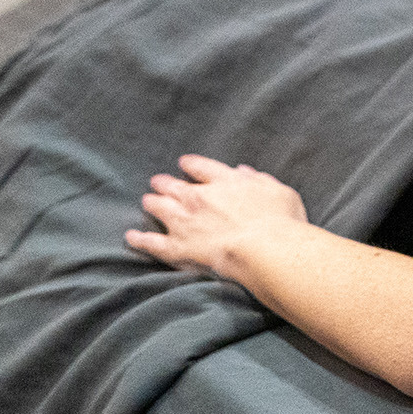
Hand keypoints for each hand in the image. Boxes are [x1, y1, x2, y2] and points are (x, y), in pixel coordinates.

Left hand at [126, 154, 307, 278]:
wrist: (265, 249)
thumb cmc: (281, 222)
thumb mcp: (280, 192)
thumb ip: (260, 180)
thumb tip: (245, 172)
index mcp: (225, 181)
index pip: (201, 167)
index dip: (191, 164)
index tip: (184, 163)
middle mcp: (199, 197)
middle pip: (174, 185)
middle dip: (165, 182)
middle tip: (158, 181)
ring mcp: (185, 222)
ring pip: (160, 208)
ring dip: (152, 203)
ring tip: (147, 201)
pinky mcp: (178, 247)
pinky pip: (151, 242)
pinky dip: (139, 239)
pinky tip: (131, 236)